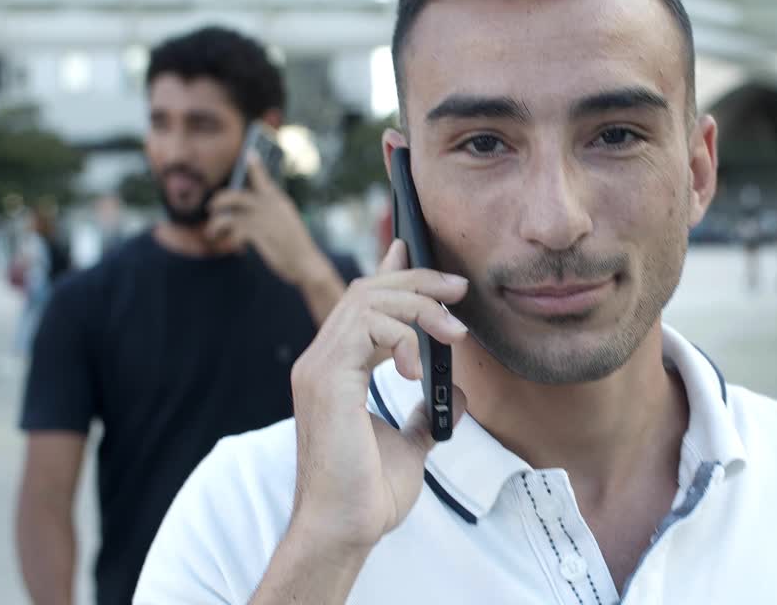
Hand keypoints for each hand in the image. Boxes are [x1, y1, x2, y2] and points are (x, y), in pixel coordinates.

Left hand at [206, 155, 338, 289]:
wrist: (306, 262)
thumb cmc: (295, 246)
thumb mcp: (285, 223)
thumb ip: (269, 213)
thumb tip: (245, 213)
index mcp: (278, 200)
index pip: (264, 178)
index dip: (255, 165)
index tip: (249, 153)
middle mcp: (270, 205)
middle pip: (235, 195)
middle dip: (220, 200)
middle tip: (211, 208)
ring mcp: (263, 217)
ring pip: (228, 214)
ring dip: (216, 224)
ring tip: (212, 232)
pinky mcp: (257, 232)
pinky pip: (232, 231)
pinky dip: (227, 238)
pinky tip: (232, 246)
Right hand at [288, 240, 469, 551]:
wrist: (347, 527)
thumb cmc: (369, 493)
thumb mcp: (411, 443)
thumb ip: (426, 412)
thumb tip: (454, 392)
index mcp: (337, 369)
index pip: (362, 302)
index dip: (390, 271)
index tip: (415, 249)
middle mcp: (322, 360)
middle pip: (366, 290)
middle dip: (417, 281)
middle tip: (458, 290)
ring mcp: (319, 368)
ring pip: (367, 301)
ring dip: (418, 307)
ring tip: (451, 332)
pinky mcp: (325, 379)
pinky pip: (365, 329)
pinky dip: (400, 336)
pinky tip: (416, 367)